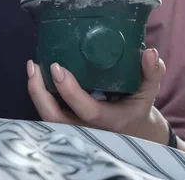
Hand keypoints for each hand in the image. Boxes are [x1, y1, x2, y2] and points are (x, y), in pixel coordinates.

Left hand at [27, 48, 170, 144]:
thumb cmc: (137, 108)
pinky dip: (38, 95)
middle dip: (39, 93)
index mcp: (111, 122)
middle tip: (35, 66)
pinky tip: (36, 75)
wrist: (133, 131)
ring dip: (35, 93)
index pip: (86, 110)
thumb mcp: (148, 92)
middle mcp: (88, 129)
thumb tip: (150, 53)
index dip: (69, 91)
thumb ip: (151, 73)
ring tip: (32, 67)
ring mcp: (74, 129)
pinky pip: (47, 112)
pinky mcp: (65, 124)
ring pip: (47, 117)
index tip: (57, 67)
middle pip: (55, 118)